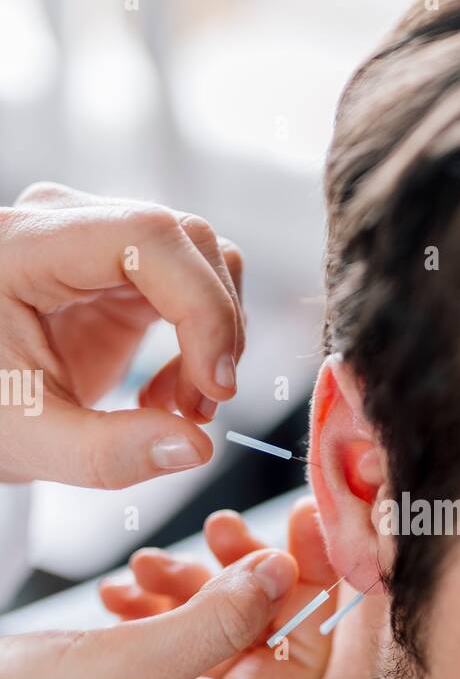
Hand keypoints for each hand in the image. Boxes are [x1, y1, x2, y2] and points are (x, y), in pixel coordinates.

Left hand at [0, 181, 244, 487]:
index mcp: (23, 246)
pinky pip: (194, 290)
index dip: (200, 306)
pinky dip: (201, 346)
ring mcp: (100, 247)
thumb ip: (107, 452)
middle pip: (187, 241)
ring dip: (216, 338)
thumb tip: (196, 447)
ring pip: (204, 261)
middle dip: (216, 328)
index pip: (145, 238)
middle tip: (201, 409)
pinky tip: (165, 395)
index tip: (215, 385)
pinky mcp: (123, 277)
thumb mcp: (28, 438)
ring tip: (182, 407)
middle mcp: (66, 227)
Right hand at [0, 499, 333, 678]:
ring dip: (190, 583)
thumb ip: (212, 622)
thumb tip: (286, 573)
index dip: (310, 592)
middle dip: (247, 579)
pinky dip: (150, 599)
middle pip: (261, 640)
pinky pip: (165, 632)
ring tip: (144, 561)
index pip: (299, 665)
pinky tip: (118, 586)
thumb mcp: (121, 669)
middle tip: (221, 524)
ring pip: (211, 627)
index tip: (306, 523)